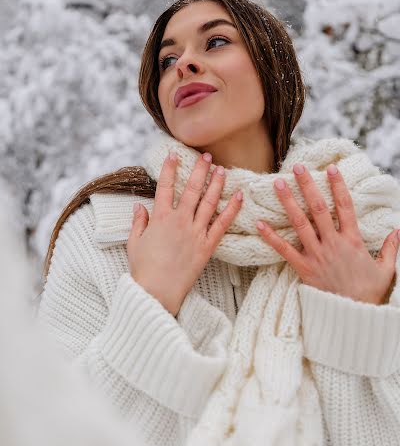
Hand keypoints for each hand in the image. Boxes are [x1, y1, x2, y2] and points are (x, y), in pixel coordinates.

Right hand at [128, 151, 242, 315]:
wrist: (157, 291)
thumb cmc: (143, 269)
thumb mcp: (134, 242)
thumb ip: (138, 222)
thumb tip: (139, 206)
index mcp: (160, 218)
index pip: (166, 187)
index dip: (170, 169)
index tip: (174, 154)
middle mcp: (179, 221)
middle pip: (192, 189)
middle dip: (199, 170)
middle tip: (206, 156)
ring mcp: (195, 233)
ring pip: (209, 202)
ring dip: (216, 184)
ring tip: (222, 169)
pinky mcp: (207, 246)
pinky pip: (222, 224)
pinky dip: (232, 209)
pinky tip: (239, 196)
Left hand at [256, 163, 399, 304]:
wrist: (353, 316)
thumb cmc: (369, 293)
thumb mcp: (385, 269)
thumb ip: (391, 247)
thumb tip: (399, 230)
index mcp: (352, 240)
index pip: (345, 207)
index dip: (338, 186)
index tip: (330, 169)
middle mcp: (333, 243)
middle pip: (319, 209)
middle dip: (307, 186)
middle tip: (297, 167)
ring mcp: (317, 255)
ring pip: (300, 223)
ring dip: (288, 202)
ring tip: (277, 183)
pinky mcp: (304, 268)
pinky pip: (285, 250)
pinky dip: (271, 237)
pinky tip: (260, 224)